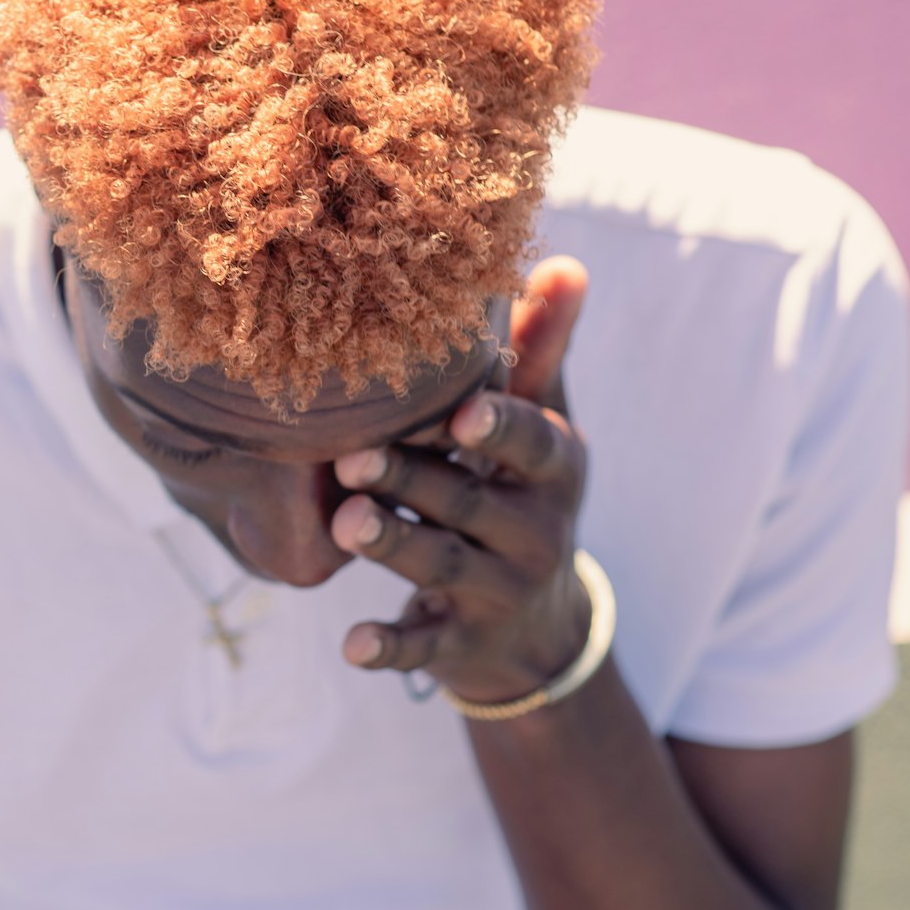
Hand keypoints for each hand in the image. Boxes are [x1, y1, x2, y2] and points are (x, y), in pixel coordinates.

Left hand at [328, 257, 592, 703]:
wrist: (539, 627)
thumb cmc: (521, 490)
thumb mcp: (543, 427)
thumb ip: (542, 351)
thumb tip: (564, 261)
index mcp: (553, 469)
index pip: (532, 443)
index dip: (500, 428)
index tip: (461, 413)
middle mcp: (534, 532)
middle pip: (469, 502)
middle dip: (414, 482)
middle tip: (352, 460)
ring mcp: (498, 592)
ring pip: (440, 566)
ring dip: (392, 547)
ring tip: (345, 524)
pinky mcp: (460, 644)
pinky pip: (424, 647)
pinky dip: (390, 648)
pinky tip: (350, 646)